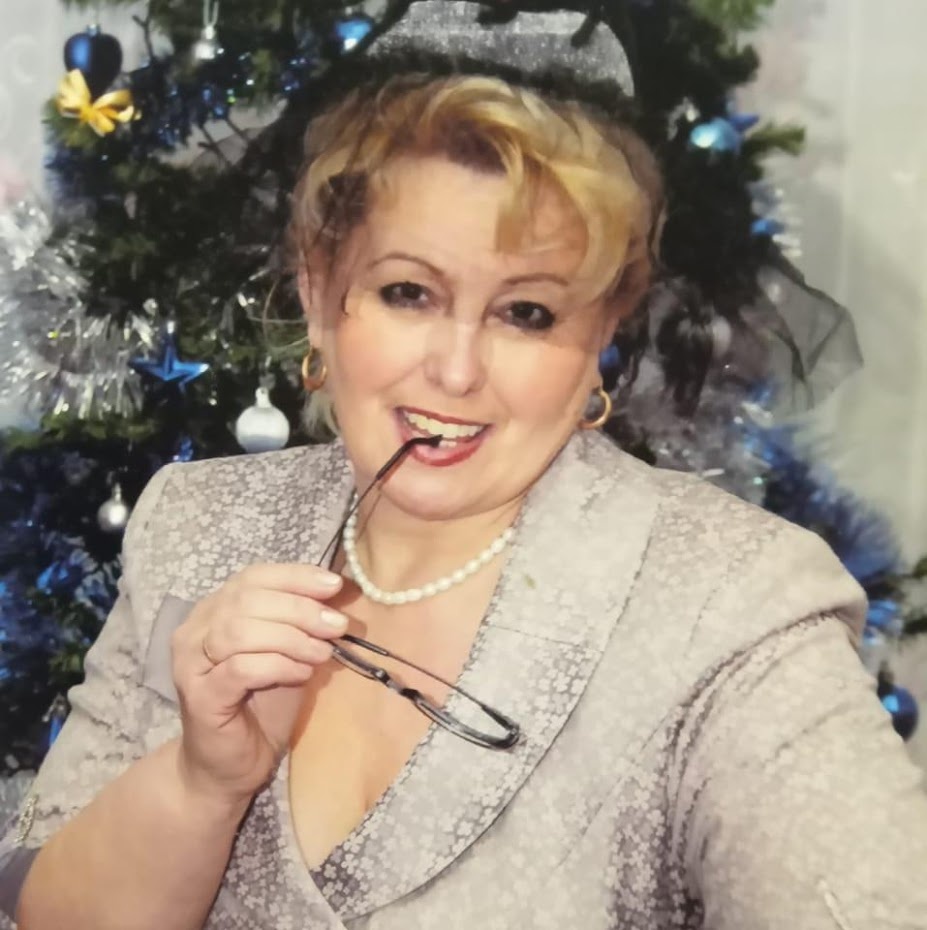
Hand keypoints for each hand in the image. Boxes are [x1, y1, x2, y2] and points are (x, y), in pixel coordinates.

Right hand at [170, 563, 346, 804]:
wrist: (231, 764)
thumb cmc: (261, 704)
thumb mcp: (290, 653)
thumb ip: (302, 622)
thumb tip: (337, 592)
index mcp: (215, 609)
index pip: (252, 577)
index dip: (295, 577)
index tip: (334, 586)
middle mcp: (195, 630)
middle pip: (247, 600)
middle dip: (300, 609)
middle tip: (337, 626)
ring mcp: (191, 663)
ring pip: (240, 630)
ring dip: (291, 637)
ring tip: (323, 653)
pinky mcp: (199, 696)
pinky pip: (241, 668)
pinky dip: (279, 665)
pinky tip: (302, 674)